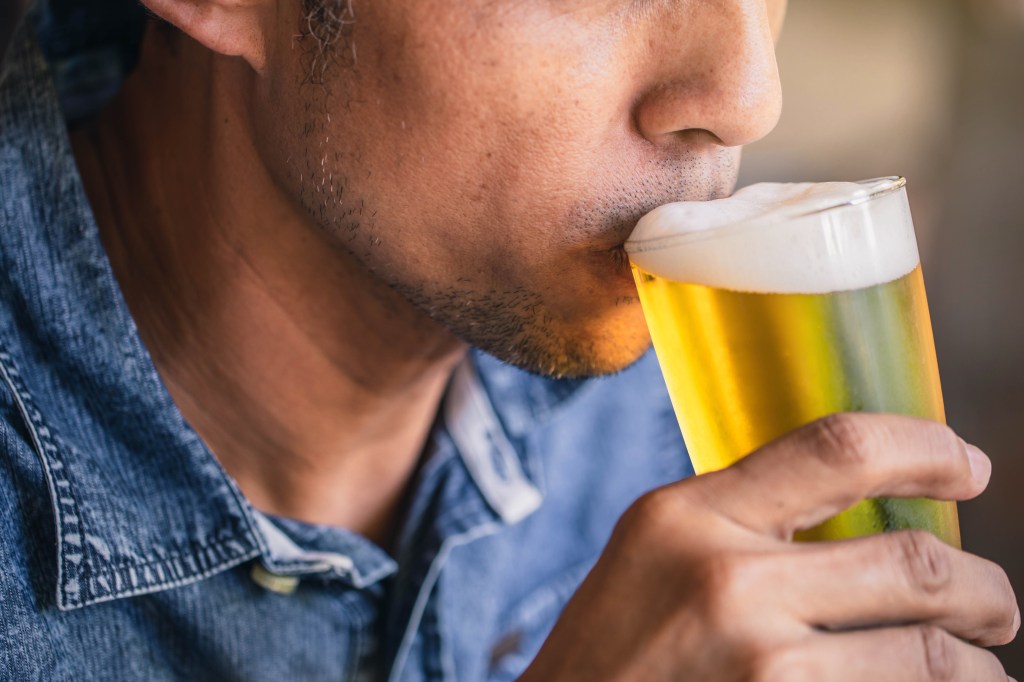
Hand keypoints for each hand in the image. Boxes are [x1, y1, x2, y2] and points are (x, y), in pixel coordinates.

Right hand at [521, 413, 1018, 680]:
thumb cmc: (610, 651)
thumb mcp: (653, 555)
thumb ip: (738, 522)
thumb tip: (856, 509)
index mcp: (687, 516)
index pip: (837, 448)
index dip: (926, 447)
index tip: (970, 466)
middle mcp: (725, 581)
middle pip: (915, 564)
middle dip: (986, 590)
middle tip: (996, 605)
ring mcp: (760, 666)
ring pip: (933, 656)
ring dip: (977, 666)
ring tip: (975, 667)